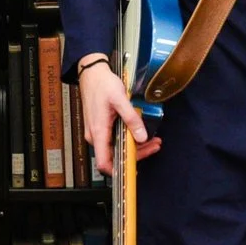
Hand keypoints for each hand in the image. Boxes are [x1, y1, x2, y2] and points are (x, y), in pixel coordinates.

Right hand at [79, 59, 160, 174]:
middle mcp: (96, 135)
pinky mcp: (101, 128)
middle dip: (136, 154)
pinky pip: (115, 140)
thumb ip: (131, 119)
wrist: (91, 73)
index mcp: (98, 132)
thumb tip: (141, 136)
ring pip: (116, 148)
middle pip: (115, 156)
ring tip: (152, 140)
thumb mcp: (120, 100)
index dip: (118, 171)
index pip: (104, 163)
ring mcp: (97, 132)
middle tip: (154, 146)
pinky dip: (128, 139)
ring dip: (135, 146)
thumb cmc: (102, 84)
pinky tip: (140, 133)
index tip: (134, 171)